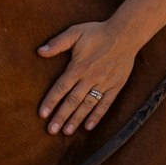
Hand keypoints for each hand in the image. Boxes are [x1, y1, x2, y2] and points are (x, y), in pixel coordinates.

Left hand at [36, 20, 139, 134]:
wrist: (125, 34)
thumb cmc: (97, 32)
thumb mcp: (75, 32)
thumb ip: (57, 43)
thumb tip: (40, 51)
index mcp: (78, 67)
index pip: (61, 88)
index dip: (51, 101)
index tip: (42, 114)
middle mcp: (90, 78)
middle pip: (72, 101)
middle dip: (61, 116)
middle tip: (51, 130)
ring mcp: (103, 84)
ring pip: (87, 105)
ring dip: (76, 119)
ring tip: (66, 132)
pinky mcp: (115, 86)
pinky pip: (105, 104)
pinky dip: (97, 116)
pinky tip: (88, 126)